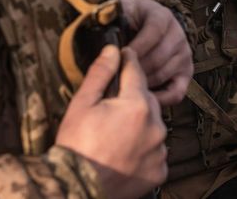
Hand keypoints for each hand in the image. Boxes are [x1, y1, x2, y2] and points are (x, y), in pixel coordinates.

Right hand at [56, 46, 167, 198]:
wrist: (78, 188)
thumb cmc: (77, 145)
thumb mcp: (82, 104)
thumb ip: (100, 74)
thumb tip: (112, 50)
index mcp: (137, 105)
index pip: (136, 72)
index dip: (128, 60)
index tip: (124, 54)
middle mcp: (155, 126)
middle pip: (146, 99)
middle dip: (132, 97)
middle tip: (111, 107)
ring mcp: (159, 150)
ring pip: (152, 125)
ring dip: (139, 124)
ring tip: (115, 133)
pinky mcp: (159, 170)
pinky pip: (154, 150)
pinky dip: (143, 148)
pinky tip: (124, 151)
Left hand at [121, 0, 192, 106]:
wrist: (144, 25)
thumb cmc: (128, 22)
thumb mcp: (121, 11)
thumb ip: (112, 17)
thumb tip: (104, 33)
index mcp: (161, 16)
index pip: (153, 31)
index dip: (136, 46)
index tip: (119, 56)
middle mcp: (177, 34)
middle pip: (158, 56)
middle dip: (136, 68)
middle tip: (118, 76)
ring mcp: (183, 54)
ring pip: (163, 74)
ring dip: (143, 82)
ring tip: (125, 86)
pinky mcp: (186, 73)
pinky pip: (176, 92)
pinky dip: (159, 98)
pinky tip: (142, 98)